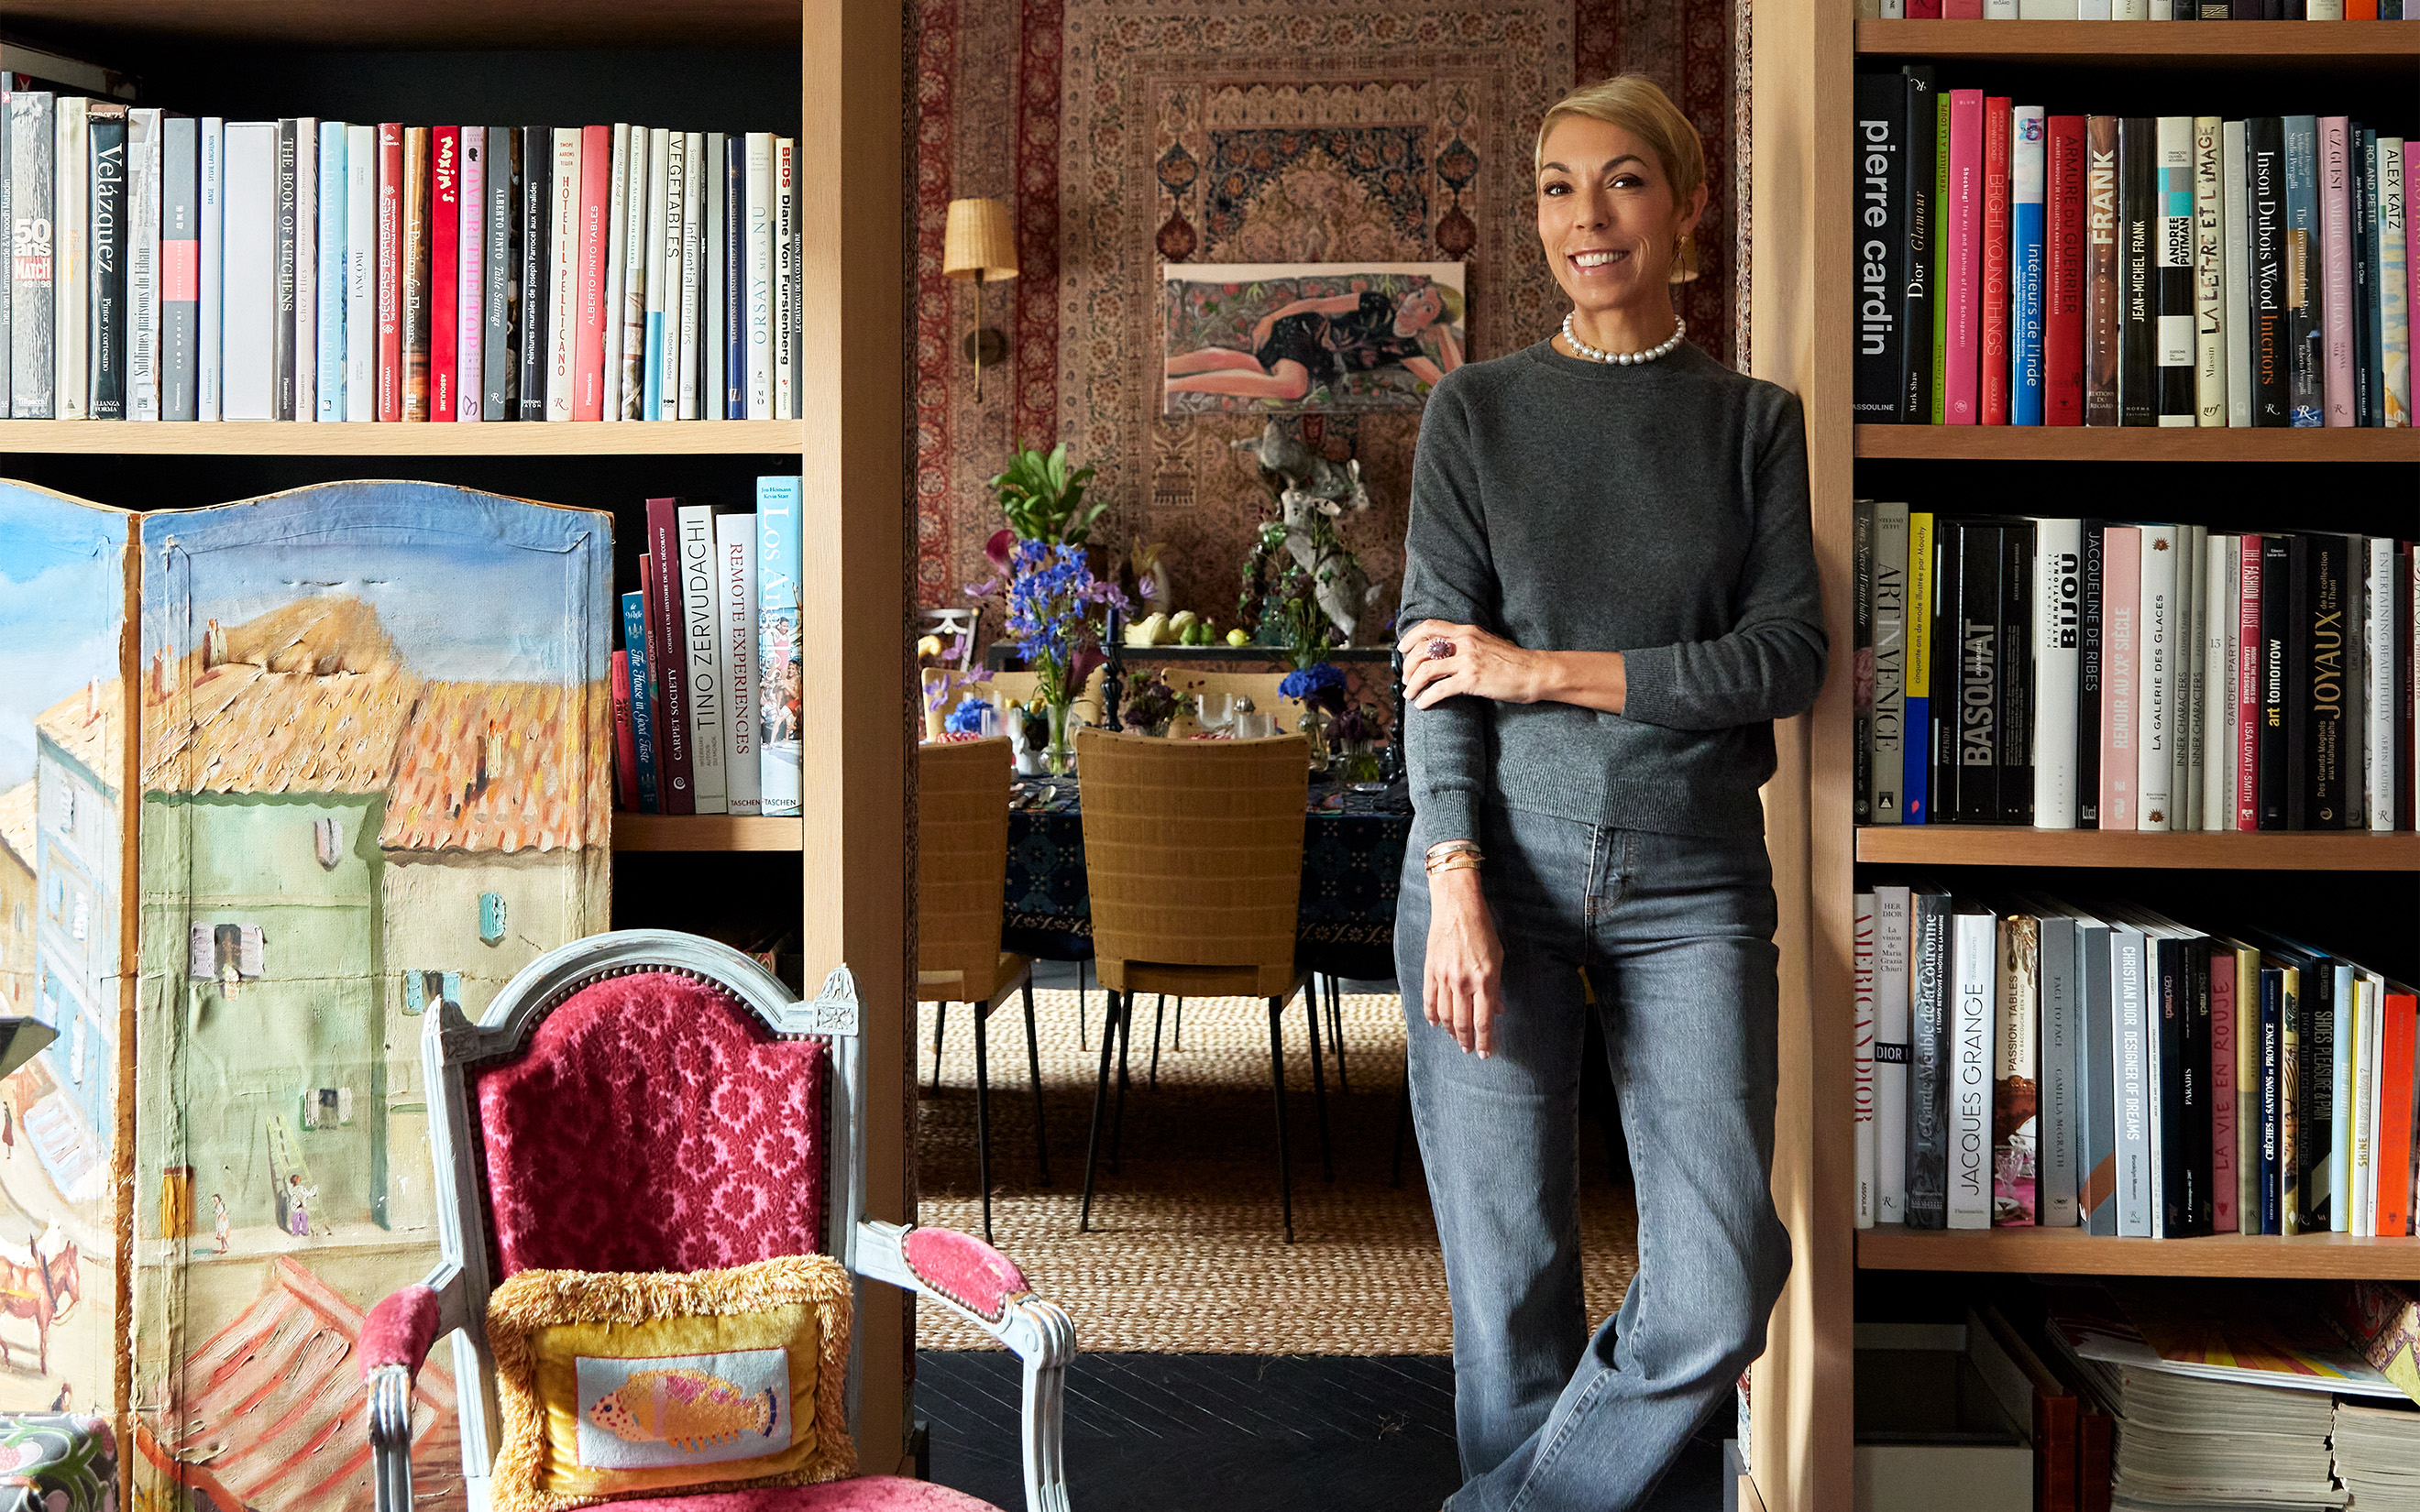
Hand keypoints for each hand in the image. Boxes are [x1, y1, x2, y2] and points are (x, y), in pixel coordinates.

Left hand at [1397, 620, 1543, 709]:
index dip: (1410, 637)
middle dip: (1408, 666)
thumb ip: (1468, 643)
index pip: (1430, 627)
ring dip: (1412, 684)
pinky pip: (1439, 689)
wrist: (1535, 672)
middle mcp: (1465, 642)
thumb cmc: (1514, 661)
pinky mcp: (1471, 680)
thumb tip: (1448, 650)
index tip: (1401, 648)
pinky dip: (1426, 698)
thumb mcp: (1488, 642)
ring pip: (1426, 670)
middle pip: (1422, 650)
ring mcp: (1468, 661)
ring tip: (1410, 694)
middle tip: (1406, 679)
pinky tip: (1422, 704)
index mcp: (1467, 631)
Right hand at [1423, 867, 1503, 1056]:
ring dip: (1450, 1031)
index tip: (1485, 1053)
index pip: (1484, 1021)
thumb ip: (1496, 987)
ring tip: (1456, 1039)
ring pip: (1444, 1015)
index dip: (1485, 1041)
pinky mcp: (1430, 970)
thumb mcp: (1498, 958)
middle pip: (1462, 1022)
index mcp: (1485, 980)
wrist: (1457, 907)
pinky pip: (1429, 999)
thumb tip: (1497, 1010)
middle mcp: (1464, 982)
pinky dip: (1431, 1015)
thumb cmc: (1482, 929)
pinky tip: (1434, 1023)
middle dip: (1467, 1041)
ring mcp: (1444, 977)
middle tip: (1469, 1050)